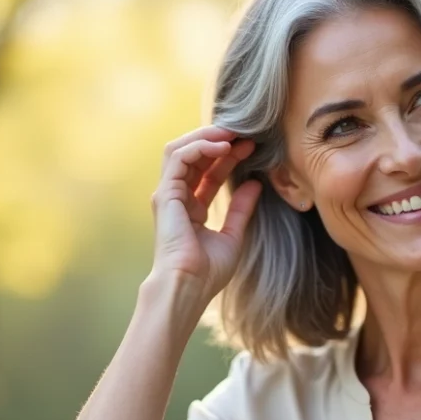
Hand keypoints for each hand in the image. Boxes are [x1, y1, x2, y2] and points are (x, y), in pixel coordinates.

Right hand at [149, 125, 261, 304]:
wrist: (189, 287)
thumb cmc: (207, 272)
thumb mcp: (233, 235)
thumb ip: (242, 209)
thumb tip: (255, 184)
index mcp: (191, 208)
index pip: (209, 172)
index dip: (229, 157)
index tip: (252, 148)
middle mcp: (177, 198)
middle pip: (194, 157)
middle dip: (218, 140)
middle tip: (244, 133)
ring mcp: (169, 194)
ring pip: (181, 150)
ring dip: (206, 136)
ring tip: (231, 133)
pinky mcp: (165, 193)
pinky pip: (178, 158)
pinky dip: (199, 146)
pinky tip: (221, 146)